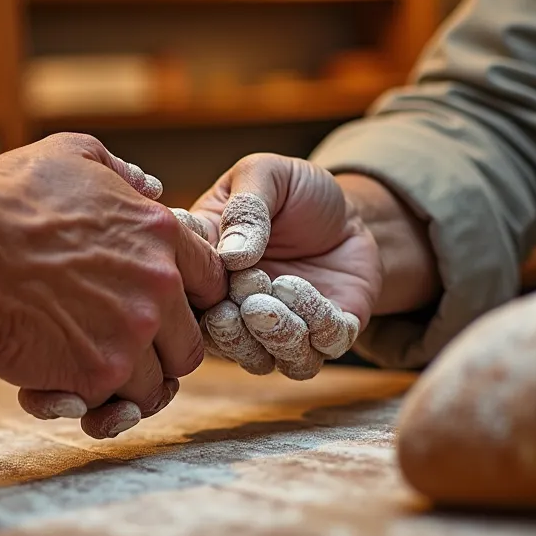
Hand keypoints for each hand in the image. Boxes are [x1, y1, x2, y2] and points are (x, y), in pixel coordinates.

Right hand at [0, 133, 226, 437]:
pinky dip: (89, 402)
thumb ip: (123, 172)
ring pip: (155, 385)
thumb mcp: (74, 155)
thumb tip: (152, 185)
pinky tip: (61, 384)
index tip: (163, 307)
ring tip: (90, 372)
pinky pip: (110, 404)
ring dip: (127, 384)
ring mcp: (131, 335)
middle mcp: (159, 288)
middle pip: (190, 344)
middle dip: (163, 352)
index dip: (188, 299)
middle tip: (126, 351)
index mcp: (161, 236)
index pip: (211, 281)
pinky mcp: (96, 373)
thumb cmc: (8, 199)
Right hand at [185, 154, 381, 378]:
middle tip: (247, 295)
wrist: (350, 212)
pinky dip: (312, 331)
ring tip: (276, 298)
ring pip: (262, 360)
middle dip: (232, 328)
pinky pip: (310, 357)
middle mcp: (233, 309)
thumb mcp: (266, 175)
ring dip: (271, 335)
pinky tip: (312, 294)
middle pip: (218, 341)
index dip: (193, 294)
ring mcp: (275, 331)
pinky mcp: (320, 341)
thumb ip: (246, 207)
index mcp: (206, 269)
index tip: (212, 276)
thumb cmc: (296, 192)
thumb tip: (231, 255)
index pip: (185, 294)